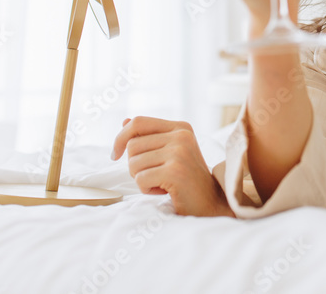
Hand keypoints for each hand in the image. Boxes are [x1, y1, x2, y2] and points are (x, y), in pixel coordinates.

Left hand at [112, 116, 234, 216]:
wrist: (210, 203)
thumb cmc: (186, 179)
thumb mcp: (170, 152)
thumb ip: (149, 137)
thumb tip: (125, 122)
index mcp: (180, 128)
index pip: (138, 122)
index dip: (120, 137)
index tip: (115, 155)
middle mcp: (181, 136)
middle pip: (132, 145)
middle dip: (135, 166)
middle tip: (155, 175)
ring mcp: (179, 152)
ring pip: (133, 163)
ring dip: (142, 179)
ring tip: (162, 183)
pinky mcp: (175, 171)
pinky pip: (140, 179)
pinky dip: (147, 189)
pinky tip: (165, 191)